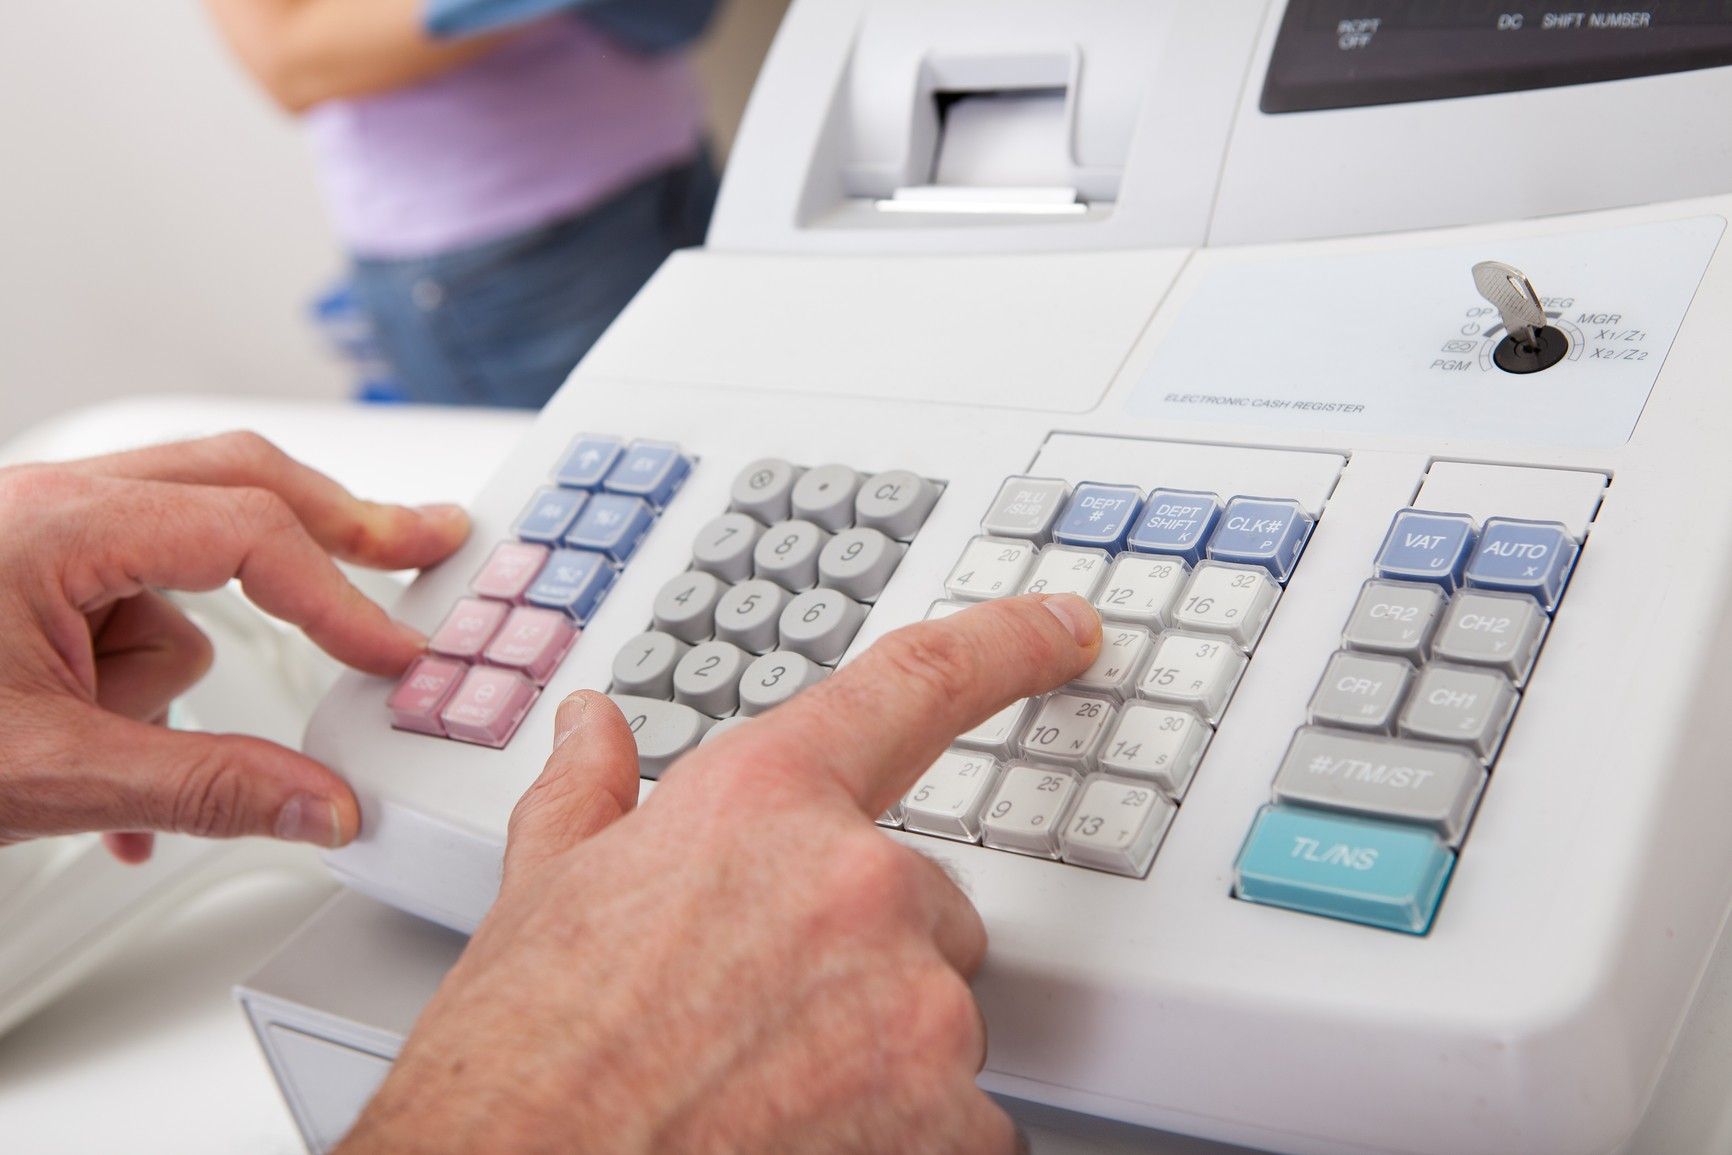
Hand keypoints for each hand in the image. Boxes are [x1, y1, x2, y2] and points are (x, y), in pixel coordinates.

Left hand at [0, 431, 467, 861]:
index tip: (391, 651)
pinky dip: (140, 678)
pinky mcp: (33, 569)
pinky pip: (133, 608)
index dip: (338, 596)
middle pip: (241, 483)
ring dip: (172, 663)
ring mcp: (40, 529)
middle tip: (424, 540)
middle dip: (335, 531)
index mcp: (55, 525)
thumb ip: (202, 789)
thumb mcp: (48, 774)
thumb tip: (322, 803)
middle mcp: (51, 502)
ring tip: (110, 732)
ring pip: (181, 569)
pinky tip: (106, 745)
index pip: (248, 532)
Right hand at [341, 593, 1100, 1154]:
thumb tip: (591, 730)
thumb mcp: (542, 894)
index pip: (918, 685)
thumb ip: (590, 793)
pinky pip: (964, 1118)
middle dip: (861, 944)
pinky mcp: (951, 1124)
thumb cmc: (525, 1061)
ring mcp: (915, 1008)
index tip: (1063, 631)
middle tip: (760, 1004)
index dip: (1007, 644)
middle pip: (922, 898)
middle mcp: (858, 886)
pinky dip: (906, 1133)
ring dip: (878, 1046)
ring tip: (763, 1085)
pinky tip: (808, 1139)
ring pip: (937, 1010)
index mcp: (765, 803)